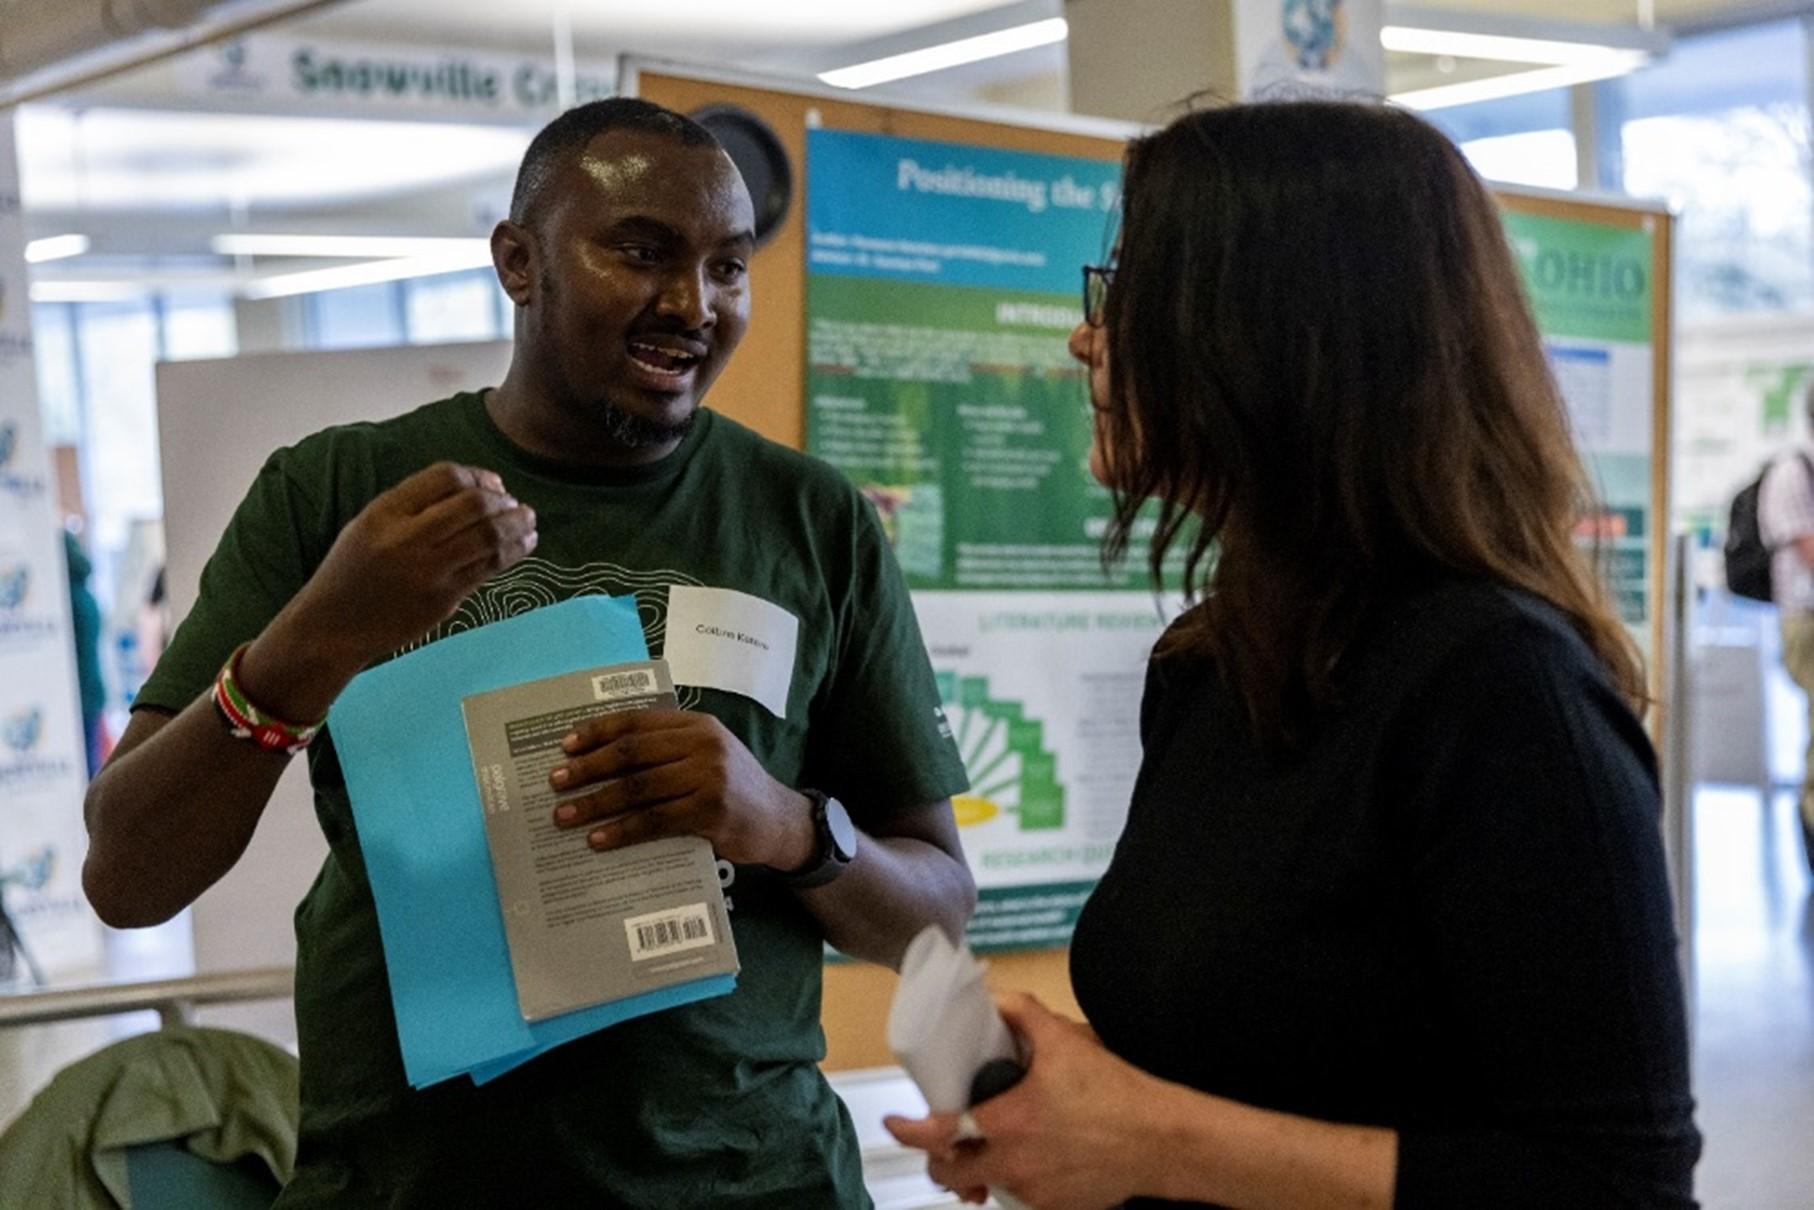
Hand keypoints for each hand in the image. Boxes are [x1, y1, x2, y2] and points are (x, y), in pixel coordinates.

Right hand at [242, 463, 535, 719]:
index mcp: (384, 512)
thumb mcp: (369, 525)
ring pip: (488, 537)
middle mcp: (406, 538)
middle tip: (516, 504)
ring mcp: (426, 571)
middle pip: (473, 505)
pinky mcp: (442, 599)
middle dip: (504, 500)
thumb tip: (478, 490)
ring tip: (529, 521)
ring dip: (517, 525)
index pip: (444, 477)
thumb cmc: (353, 572)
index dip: (478, 476)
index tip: (494, 484)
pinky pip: (487, 568)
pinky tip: (524, 545)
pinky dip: (513, 553)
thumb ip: (413, 506)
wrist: (332, 627)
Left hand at [548, 709, 816, 868]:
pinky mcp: (710, 813)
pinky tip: (599, 839)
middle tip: (556, 782)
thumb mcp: (708, 754)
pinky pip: (655, 821)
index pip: (637, 722)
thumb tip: (602, 758)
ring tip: (565, 815)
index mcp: (697, 724)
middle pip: (631, 753)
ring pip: (638, 788)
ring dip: (596, 802)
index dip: (597, 732)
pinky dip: (622, 831)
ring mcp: (709, 778)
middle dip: (588, 768)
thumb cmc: (733, 787)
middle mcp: (703, 745)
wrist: (779, 820)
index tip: (565, 746)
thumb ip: (668, 749)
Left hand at [885, 993, 1167, 1209]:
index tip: (896, 1124)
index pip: (937, 1135)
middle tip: (941, 1141)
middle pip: (950, 1172)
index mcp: (1007, 1121)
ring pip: (983, 1186)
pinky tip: (1026, 1161)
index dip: (908, 1131)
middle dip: (938, 1159)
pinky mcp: (1053, 1207)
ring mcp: (1032, 1191)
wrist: (1160, 1140)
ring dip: (974, 1171)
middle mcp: (1013, 1162)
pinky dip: (1012, 1180)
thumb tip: (994, 998)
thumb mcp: (1065, 1041)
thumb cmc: (1117, 1095)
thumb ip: (1023, 1013)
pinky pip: (1017, 1197)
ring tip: (982, 1152)